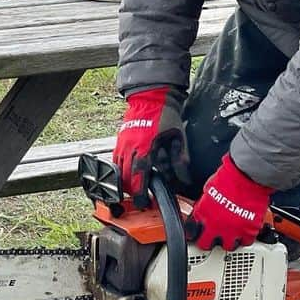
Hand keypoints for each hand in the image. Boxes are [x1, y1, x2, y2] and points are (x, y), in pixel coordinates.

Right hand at [112, 86, 184, 207]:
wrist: (151, 96)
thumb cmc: (165, 116)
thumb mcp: (178, 137)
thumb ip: (180, 159)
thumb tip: (184, 179)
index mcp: (145, 147)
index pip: (139, 176)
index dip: (139, 193)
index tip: (142, 203)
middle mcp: (130, 147)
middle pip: (125, 177)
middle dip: (131, 191)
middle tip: (140, 200)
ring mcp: (122, 144)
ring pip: (118, 171)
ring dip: (125, 182)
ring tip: (134, 190)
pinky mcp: (119, 141)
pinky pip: (115, 161)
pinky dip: (120, 170)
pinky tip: (128, 175)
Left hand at [186, 154, 273, 250]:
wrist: (247, 177)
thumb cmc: (228, 178)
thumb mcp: (208, 190)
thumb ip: (205, 204)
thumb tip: (205, 207)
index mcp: (203, 214)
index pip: (192, 230)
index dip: (194, 231)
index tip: (197, 231)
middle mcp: (216, 225)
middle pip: (206, 244)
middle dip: (207, 242)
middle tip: (211, 238)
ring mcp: (232, 230)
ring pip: (228, 246)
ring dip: (228, 241)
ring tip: (230, 236)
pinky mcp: (249, 230)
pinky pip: (246, 241)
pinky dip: (246, 238)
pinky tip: (245, 232)